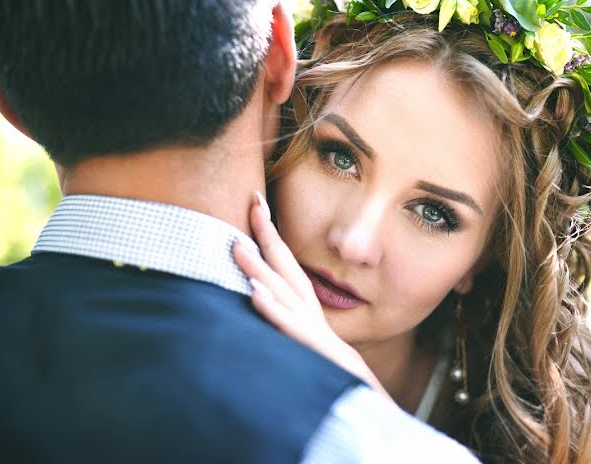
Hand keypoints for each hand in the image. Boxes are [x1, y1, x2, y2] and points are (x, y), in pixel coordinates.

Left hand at [233, 192, 389, 398]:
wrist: (354, 387)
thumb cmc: (322, 358)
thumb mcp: (302, 329)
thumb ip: (284, 311)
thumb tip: (257, 290)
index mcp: (302, 299)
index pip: (284, 257)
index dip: (269, 230)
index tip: (255, 201)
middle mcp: (304, 305)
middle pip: (284, 262)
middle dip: (266, 232)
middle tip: (250, 203)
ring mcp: (306, 323)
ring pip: (279, 289)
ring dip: (257, 267)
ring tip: (236, 246)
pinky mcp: (306, 344)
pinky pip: (285, 324)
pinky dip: (270, 308)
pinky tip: (252, 293)